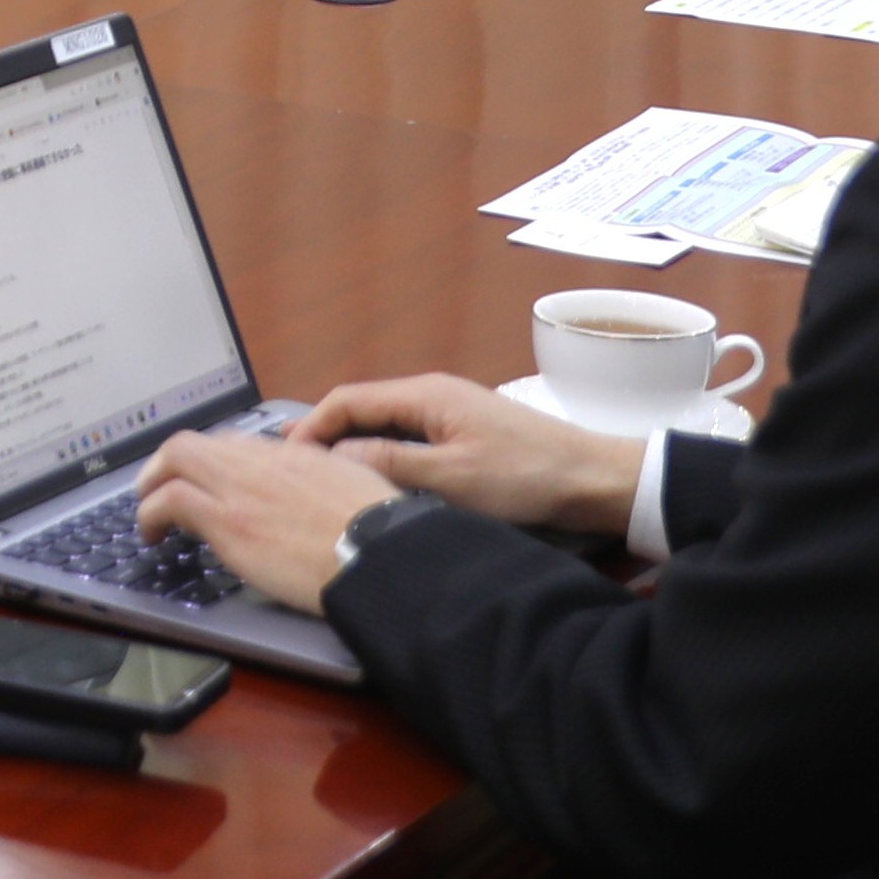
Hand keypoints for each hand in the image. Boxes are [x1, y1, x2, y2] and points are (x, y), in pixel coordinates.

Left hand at [123, 418, 414, 611]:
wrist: (378, 552)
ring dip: (151, 485)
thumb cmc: (379, 529)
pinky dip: (152, 513)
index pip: (234, 444)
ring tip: (148, 514)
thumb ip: (324, 476)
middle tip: (159, 489)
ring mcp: (239, 488)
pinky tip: (153, 534)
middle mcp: (259, 462)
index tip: (206, 480)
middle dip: (166, 465)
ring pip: (174, 461)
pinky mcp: (227, 522)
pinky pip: (171, 501)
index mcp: (293, 454)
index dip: (211, 461)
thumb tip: (315, 484)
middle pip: (192, 444)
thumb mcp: (353, 483)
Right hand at [289, 369, 643, 538]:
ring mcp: (449, 413)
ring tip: (324, 480)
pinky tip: (375, 484)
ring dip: (353, 448)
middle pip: (361, 409)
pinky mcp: (464, 434)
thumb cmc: (527, 476)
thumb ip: (390, 464)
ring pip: (384, 426)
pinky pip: (407, 438)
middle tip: (293, 470)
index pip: (348, 400)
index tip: (286, 459)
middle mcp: (433, 395)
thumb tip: (336, 458)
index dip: (311, 428)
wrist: (591, 479)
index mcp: (425, 395)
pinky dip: (382, 456)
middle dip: (325, 436)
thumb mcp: (452, 477)